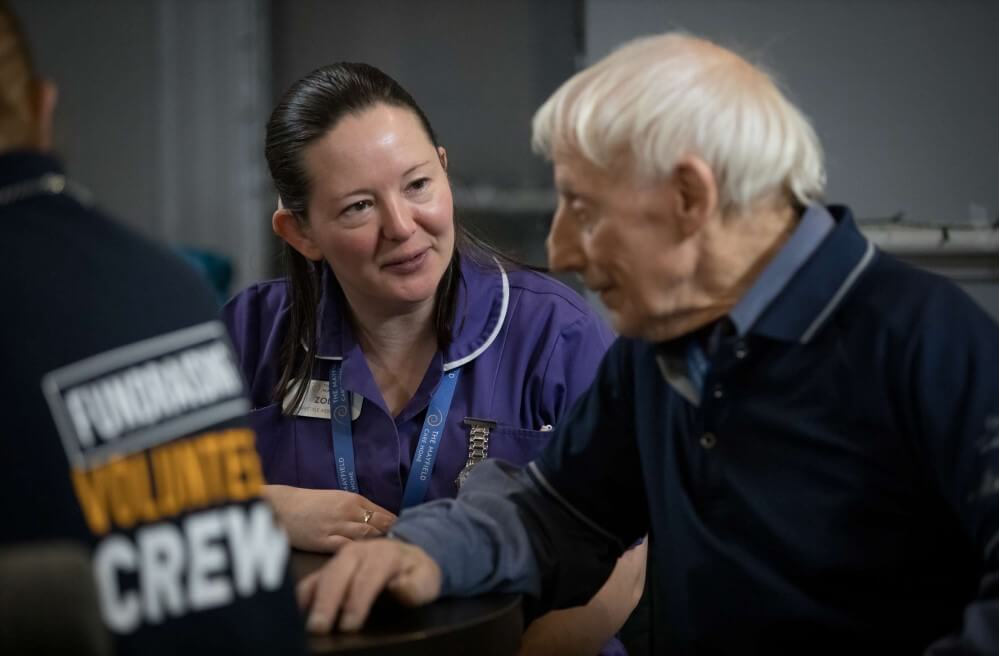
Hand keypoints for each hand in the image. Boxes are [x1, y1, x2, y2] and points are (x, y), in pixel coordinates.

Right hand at [263, 484, 395, 551]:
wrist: (281, 507)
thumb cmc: (309, 503)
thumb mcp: (336, 499)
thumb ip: (356, 510)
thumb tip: (377, 522)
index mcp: (353, 499)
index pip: (383, 513)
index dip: (396, 526)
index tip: (407, 536)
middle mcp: (348, 511)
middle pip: (379, 525)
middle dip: (392, 537)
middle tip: (403, 549)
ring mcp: (336, 526)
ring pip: (366, 536)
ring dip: (379, 546)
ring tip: (390, 556)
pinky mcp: (324, 541)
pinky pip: (347, 547)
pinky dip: (359, 553)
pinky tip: (367, 560)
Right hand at [297, 538, 441, 633]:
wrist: (408, 552)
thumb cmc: (416, 572)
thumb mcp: (426, 578)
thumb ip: (415, 586)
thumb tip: (398, 587)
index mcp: (383, 555)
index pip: (368, 578)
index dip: (357, 602)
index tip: (349, 625)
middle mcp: (358, 553)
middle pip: (338, 574)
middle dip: (327, 601)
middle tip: (318, 627)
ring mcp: (341, 558)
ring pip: (322, 575)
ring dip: (311, 598)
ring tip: (302, 622)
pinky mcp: (330, 567)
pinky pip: (312, 579)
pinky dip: (302, 594)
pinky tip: (295, 612)